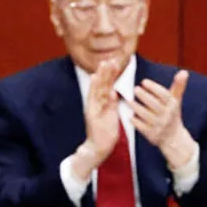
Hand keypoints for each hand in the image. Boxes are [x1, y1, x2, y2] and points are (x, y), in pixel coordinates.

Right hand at [73, 54, 124, 179]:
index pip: (106, 86)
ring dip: (100, 76)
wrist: (98, 147)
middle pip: (100, 84)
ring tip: (103, 64)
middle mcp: (95, 103)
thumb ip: (111, 104)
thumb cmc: (105, 133)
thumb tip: (114, 93)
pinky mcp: (91, 113)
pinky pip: (93, 99)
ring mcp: (93, 107)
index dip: (110, 75)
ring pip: (97, 88)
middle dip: (105, 72)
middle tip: (110, 59)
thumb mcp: (111, 115)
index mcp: (101, 103)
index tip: (115, 63)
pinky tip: (95, 78)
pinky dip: (94, 88)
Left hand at [131, 70, 195, 170]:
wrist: (173, 138)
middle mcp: (167, 116)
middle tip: (135, 89)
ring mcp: (159, 126)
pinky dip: (135, 121)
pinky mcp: (152, 135)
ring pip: (146, 115)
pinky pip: (141, 127)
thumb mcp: (176, 101)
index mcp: (172, 106)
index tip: (144, 81)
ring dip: (137, 107)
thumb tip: (184, 72)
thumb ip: (178, 86)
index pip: (164, 95)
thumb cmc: (171, 114)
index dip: (154, 88)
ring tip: (129, 100)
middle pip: (154, 105)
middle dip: (144, 96)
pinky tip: (131, 115)